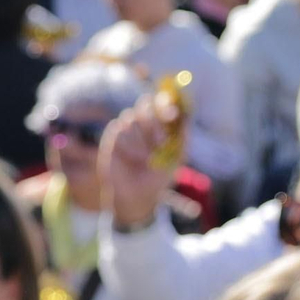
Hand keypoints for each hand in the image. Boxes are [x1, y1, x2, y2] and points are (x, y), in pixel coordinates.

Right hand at [100, 91, 182, 228]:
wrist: (137, 196)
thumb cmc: (158, 178)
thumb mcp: (176, 159)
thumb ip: (182, 138)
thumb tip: (187, 117)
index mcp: (158, 125)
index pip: (160, 103)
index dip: (165, 104)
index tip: (173, 114)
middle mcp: (142, 124)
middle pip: (144, 105)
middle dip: (154, 123)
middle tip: (162, 142)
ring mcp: (126, 129)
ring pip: (131, 118)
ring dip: (141, 140)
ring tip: (145, 160)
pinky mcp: (112, 137)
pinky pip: (119, 129)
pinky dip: (129, 145)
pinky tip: (131, 159)